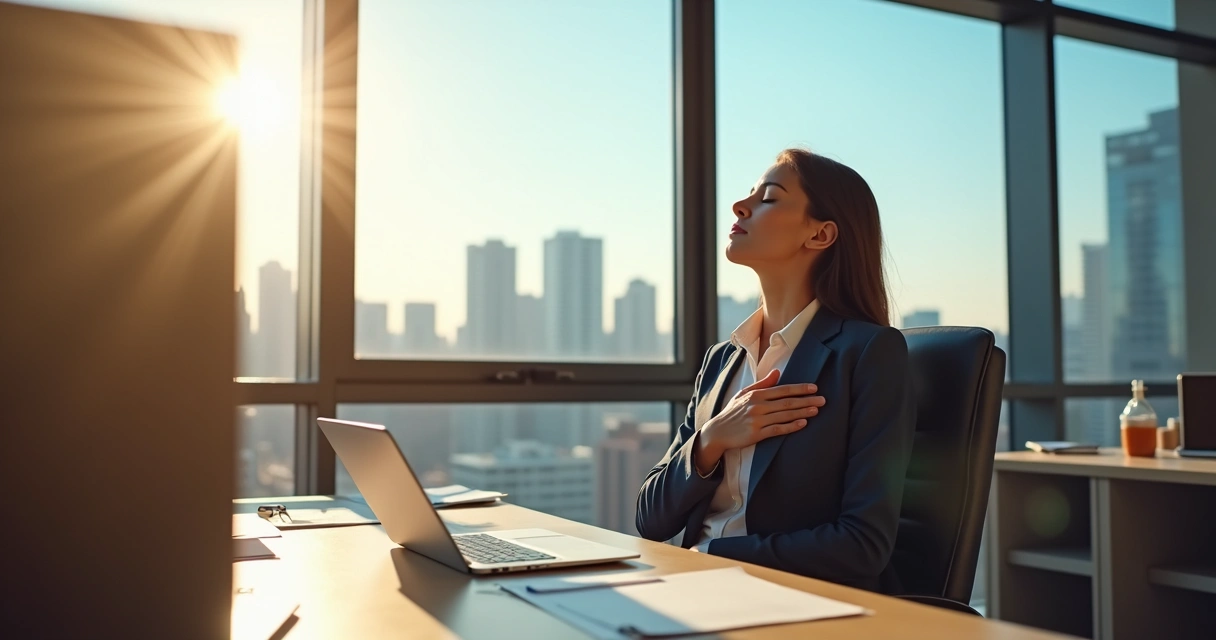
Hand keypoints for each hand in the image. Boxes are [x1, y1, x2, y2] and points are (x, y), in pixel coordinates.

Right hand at [694, 370, 823, 473]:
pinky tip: (803, 423)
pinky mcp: (756, 433)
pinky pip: (777, 429)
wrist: (717, 431)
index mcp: (756, 394)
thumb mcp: (744, 394)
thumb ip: (762, 384)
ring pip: (785, 415)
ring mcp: (757, 420)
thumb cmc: (732, 412)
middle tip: (823, 400)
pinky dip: (791, 426)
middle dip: (806, 400)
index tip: (814, 388)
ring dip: (802, 412)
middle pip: (787, 402)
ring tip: (816, 410)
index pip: (782, 390)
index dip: (799, 389)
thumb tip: (777, 372)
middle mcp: (757, 405)